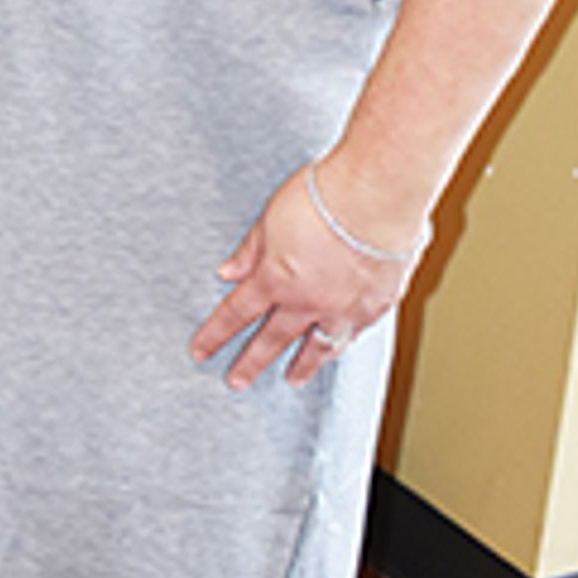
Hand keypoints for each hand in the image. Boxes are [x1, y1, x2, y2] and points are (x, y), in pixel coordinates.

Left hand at [192, 160, 421, 389]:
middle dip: (250, 363)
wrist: (377, 194)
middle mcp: (307, 301)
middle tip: (237, 382)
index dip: (214, 335)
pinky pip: (355, 333)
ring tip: (292, 379)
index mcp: (275, 278)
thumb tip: (228, 272)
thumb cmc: (325, 195)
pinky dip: (343, 342)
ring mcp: (344, 308)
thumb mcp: (271, 216)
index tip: (201, 351)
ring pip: (318, 347)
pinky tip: (338, 347)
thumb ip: (250, 249)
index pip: (235, 314)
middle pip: (272, 340)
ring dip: (302, 365)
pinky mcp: (377, 304)